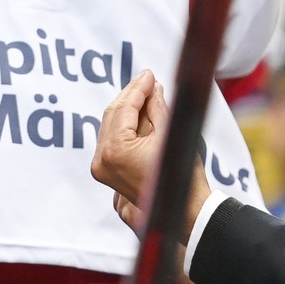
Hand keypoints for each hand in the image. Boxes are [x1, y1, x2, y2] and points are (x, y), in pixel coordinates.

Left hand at [91, 70, 210, 250]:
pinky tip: (140, 111)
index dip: (138, 87)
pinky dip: (125, 124)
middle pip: (113, 114)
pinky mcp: (106, 171)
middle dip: (131, 95)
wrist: (183, 210)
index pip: (124, 108)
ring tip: (147, 92)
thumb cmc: (180, 174)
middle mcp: (102, 159)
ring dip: (128, 108)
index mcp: (116, 150)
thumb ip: (157, 106)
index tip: (149, 73)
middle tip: (148, 79)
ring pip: (111, 125)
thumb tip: (151, 86)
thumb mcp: (169, 133)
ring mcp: (101, 167)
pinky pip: (113, 138)